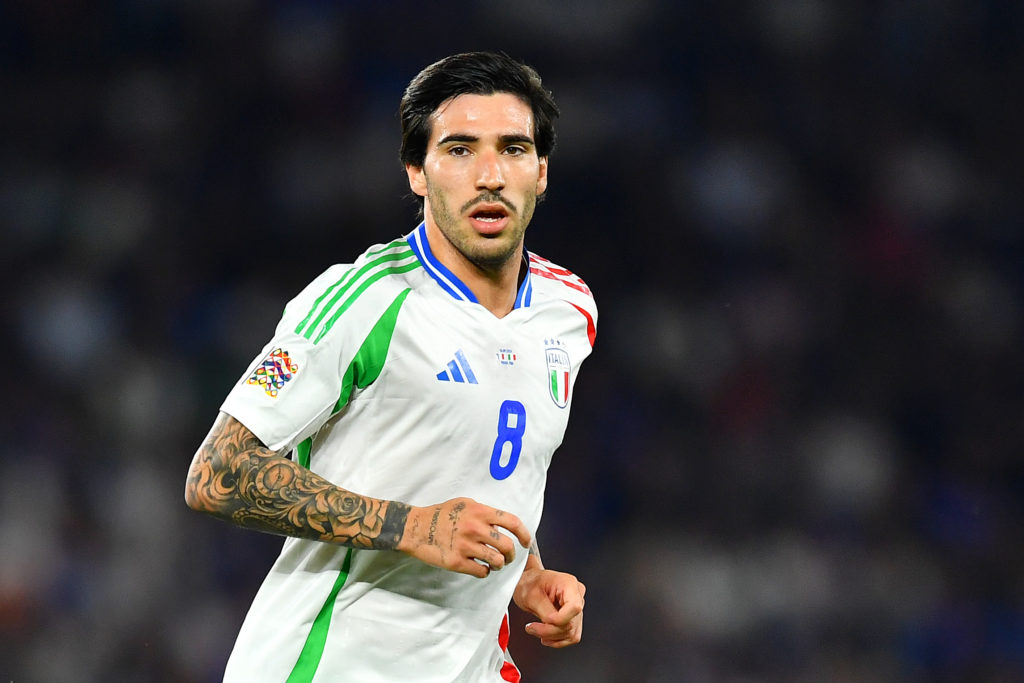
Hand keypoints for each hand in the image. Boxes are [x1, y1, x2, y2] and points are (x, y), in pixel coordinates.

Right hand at [397, 497, 530, 577]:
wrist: (415, 528)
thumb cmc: (440, 514)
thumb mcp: (464, 503)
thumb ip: (484, 512)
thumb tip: (502, 524)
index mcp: (479, 511)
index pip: (512, 522)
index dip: (524, 533)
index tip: (525, 542)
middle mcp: (475, 528)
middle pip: (507, 546)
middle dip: (511, 555)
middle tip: (507, 558)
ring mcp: (466, 546)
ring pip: (496, 561)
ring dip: (499, 565)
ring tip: (494, 563)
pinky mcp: (457, 562)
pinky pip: (481, 571)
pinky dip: (485, 572)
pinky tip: (481, 568)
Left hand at [513, 566, 585, 647]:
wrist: (528, 584)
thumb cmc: (529, 583)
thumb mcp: (531, 595)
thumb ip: (544, 610)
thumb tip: (552, 623)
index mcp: (569, 584)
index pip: (574, 607)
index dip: (559, 619)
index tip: (543, 620)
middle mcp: (577, 596)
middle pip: (571, 623)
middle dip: (549, 630)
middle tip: (531, 627)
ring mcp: (576, 609)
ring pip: (571, 633)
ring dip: (552, 637)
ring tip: (536, 630)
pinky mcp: (574, 620)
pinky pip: (571, 637)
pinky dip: (557, 640)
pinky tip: (545, 636)